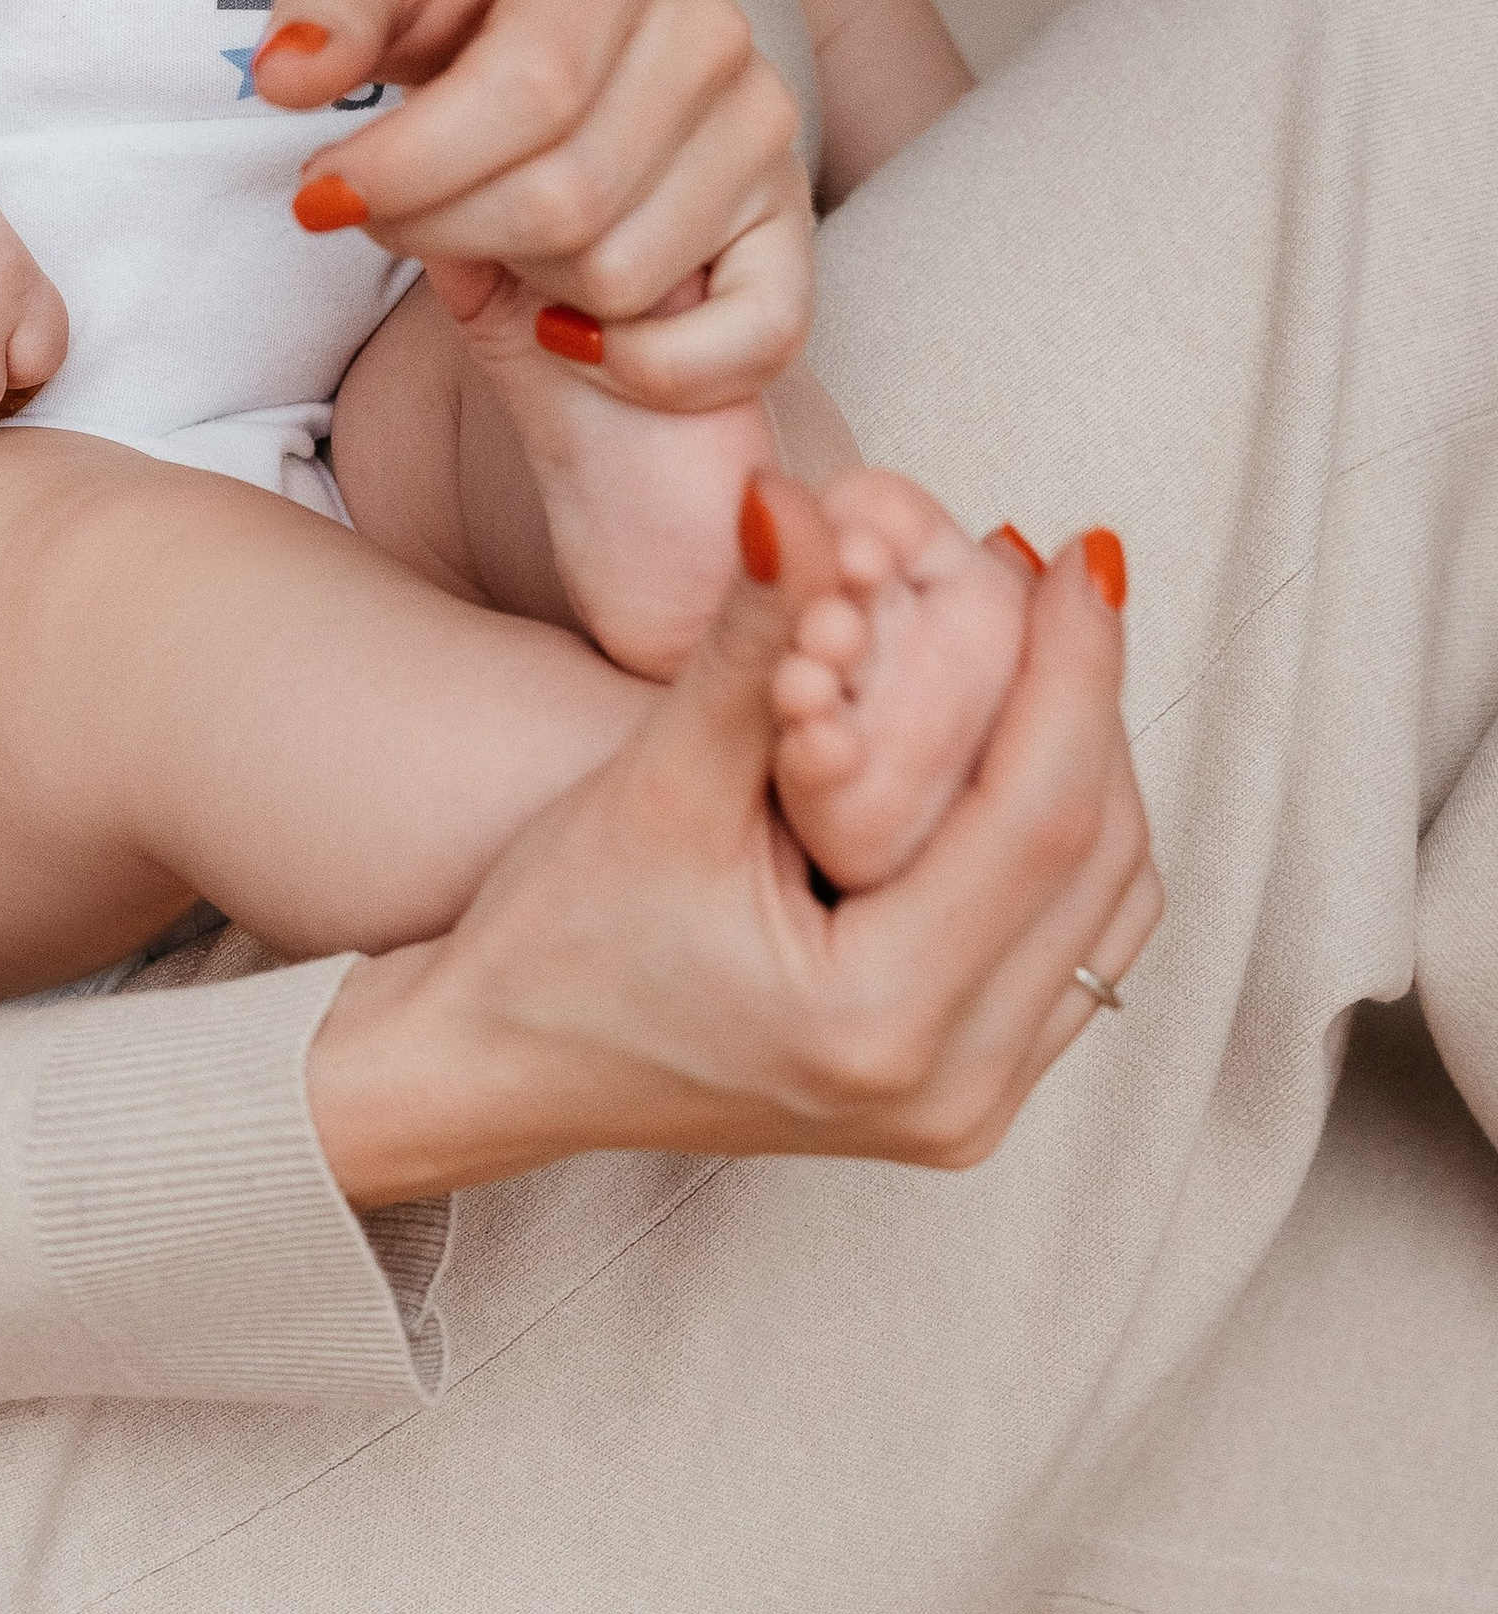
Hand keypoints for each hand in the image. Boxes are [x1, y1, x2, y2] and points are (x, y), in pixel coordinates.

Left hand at [257, 0, 810, 411]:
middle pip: (568, 199)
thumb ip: (323, 11)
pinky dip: (651, 365)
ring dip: (521, 281)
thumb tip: (292, 78)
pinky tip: (566, 327)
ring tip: (483, 221)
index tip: (321, 192)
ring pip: (622, 275)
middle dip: (440, 230)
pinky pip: (755, 335)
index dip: (410, 169)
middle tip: (382, 211)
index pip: (529, 92)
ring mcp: (762, 122)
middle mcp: (711, 25)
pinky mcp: (788, 213)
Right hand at [306, 475, 1159, 1203]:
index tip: (1075, 555)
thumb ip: (750, 643)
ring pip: (1109, 911)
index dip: (1074, 669)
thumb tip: (794, 503)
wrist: (504, 1069)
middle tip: (1056, 584)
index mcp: (877, 1018)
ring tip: (1043, 654)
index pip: (1042, 816)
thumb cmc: (557, 941)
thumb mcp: (654, 784)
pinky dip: (1064, 846)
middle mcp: (950, 1088)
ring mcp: (967, 1109)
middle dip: (1090, 706)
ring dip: (1090, 772)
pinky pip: (1072, 954)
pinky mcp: (962, 1101)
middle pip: (1104, 862)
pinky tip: (1015, 756)